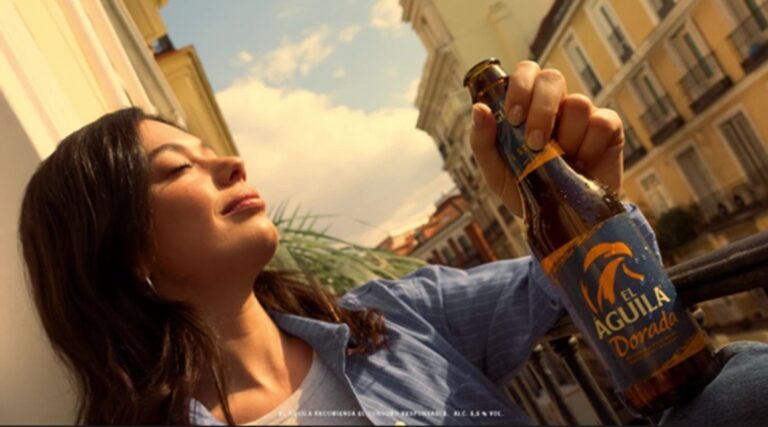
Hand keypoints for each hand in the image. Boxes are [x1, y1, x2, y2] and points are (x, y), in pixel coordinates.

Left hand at [469, 61, 624, 216]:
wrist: (558, 220)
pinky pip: (602, 122)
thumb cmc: (526, 189)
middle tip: (533, 143)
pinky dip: (589, 147)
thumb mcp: (495, 170)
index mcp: (528, 105)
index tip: (513, 117)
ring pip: (578, 103)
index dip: (520, 86)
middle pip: (552, 78)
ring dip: (565, 138)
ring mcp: (584, 115)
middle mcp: (557, 104)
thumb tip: (479, 108)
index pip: (527, 72)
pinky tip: (581, 165)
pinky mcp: (609, 130)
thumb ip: (483, 140)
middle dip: (541, 109)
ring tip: (560, 163)